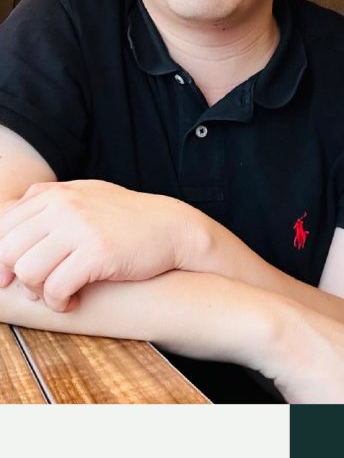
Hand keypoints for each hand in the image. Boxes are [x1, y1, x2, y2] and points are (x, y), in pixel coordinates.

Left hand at [0, 180, 195, 311]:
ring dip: (38, 292)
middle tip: (38, 287)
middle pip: (8, 251)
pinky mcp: (97, 253)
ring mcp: (81, 228)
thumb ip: (49, 200)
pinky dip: (60, 302)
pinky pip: (55, 288)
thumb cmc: (128, 217)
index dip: (2, 258)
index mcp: (57, 194)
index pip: (4, 227)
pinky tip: (73, 301)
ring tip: (58, 294)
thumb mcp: (88, 195)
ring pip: (28, 272)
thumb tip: (4, 215)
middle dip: (17, 276)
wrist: (173, 228)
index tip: (12, 276)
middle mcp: (65, 206)